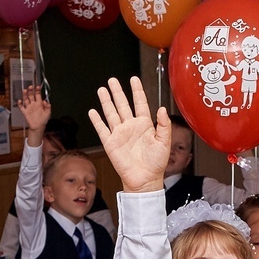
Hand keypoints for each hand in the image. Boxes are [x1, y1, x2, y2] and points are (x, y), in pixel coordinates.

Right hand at [18, 84, 51, 138]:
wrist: (38, 127)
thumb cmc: (44, 119)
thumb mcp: (48, 113)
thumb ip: (47, 107)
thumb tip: (45, 101)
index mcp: (39, 103)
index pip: (38, 95)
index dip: (37, 90)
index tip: (37, 86)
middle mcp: (33, 104)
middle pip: (31, 95)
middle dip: (31, 91)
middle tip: (30, 86)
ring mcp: (29, 107)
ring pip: (26, 99)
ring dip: (25, 95)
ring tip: (24, 90)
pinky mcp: (25, 112)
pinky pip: (21, 107)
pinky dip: (20, 104)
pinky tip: (20, 101)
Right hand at [87, 76, 170, 195]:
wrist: (145, 179)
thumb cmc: (157, 163)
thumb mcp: (165, 142)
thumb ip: (164, 125)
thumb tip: (161, 108)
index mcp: (145, 125)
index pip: (140, 103)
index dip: (137, 91)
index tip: (134, 79)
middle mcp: (131, 127)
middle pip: (123, 105)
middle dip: (117, 92)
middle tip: (112, 80)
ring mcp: (120, 134)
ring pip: (111, 114)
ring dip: (106, 102)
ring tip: (102, 90)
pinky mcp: (111, 144)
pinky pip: (102, 129)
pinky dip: (97, 121)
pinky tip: (93, 111)